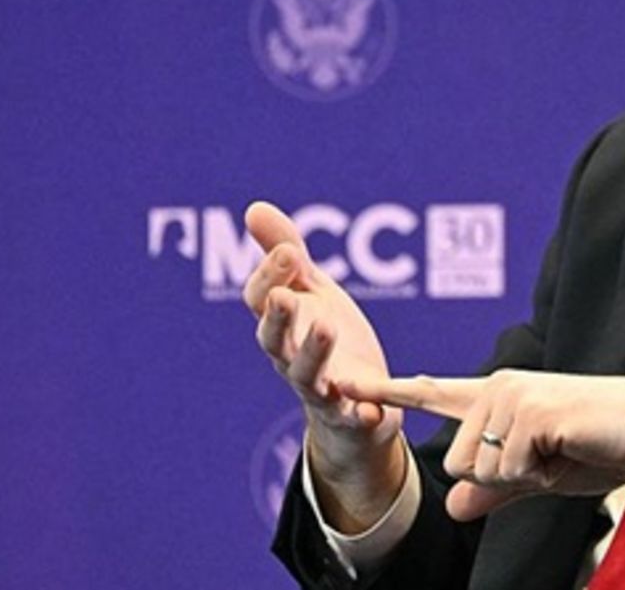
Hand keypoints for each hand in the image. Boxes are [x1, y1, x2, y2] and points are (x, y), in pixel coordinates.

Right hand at [242, 201, 404, 530]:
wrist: (357, 410)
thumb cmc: (329, 342)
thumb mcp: (313, 294)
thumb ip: (288, 258)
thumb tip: (254, 207)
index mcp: (283, 325)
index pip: (262, 300)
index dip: (270, 276)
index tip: (287, 250)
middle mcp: (291, 358)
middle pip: (274, 339)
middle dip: (277, 317)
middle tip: (283, 295)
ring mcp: (321, 390)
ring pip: (308, 375)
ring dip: (314, 353)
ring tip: (326, 328)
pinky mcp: (351, 416)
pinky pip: (353, 417)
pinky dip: (361, 413)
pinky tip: (371, 408)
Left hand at [339, 371, 624, 521]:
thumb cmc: (601, 444)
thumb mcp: (540, 475)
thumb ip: (495, 490)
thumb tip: (454, 507)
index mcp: (496, 397)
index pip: (432, 392)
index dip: (385, 392)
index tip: (340, 382)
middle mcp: (498, 388)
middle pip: (458, 461)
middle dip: (503, 478)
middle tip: (551, 457)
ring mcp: (514, 396)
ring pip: (481, 468)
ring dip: (525, 476)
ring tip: (563, 449)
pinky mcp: (532, 411)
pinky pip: (509, 470)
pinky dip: (541, 475)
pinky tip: (568, 448)